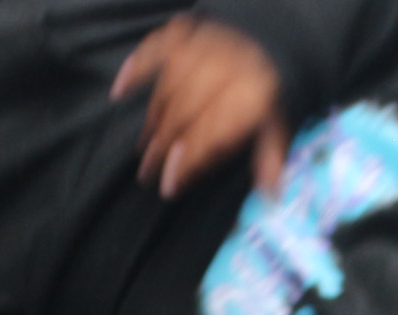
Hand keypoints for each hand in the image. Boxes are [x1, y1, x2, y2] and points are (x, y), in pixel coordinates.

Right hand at [113, 17, 287, 198]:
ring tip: (145, 146)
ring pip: (169, 86)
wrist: (269, 42)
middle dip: (164, 146)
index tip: (169, 186)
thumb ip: (270, 160)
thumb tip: (271, 198)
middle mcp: (226, 68)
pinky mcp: (188, 35)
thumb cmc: (266, 94)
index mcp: (251, 94)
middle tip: (147, 173)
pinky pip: (156, 47)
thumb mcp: (277, 126)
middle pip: (186, 111)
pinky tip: (120, 91)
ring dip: (153, 119)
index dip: (188, 161)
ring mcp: (205, 47)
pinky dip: (136, 68)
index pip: (211, 132)